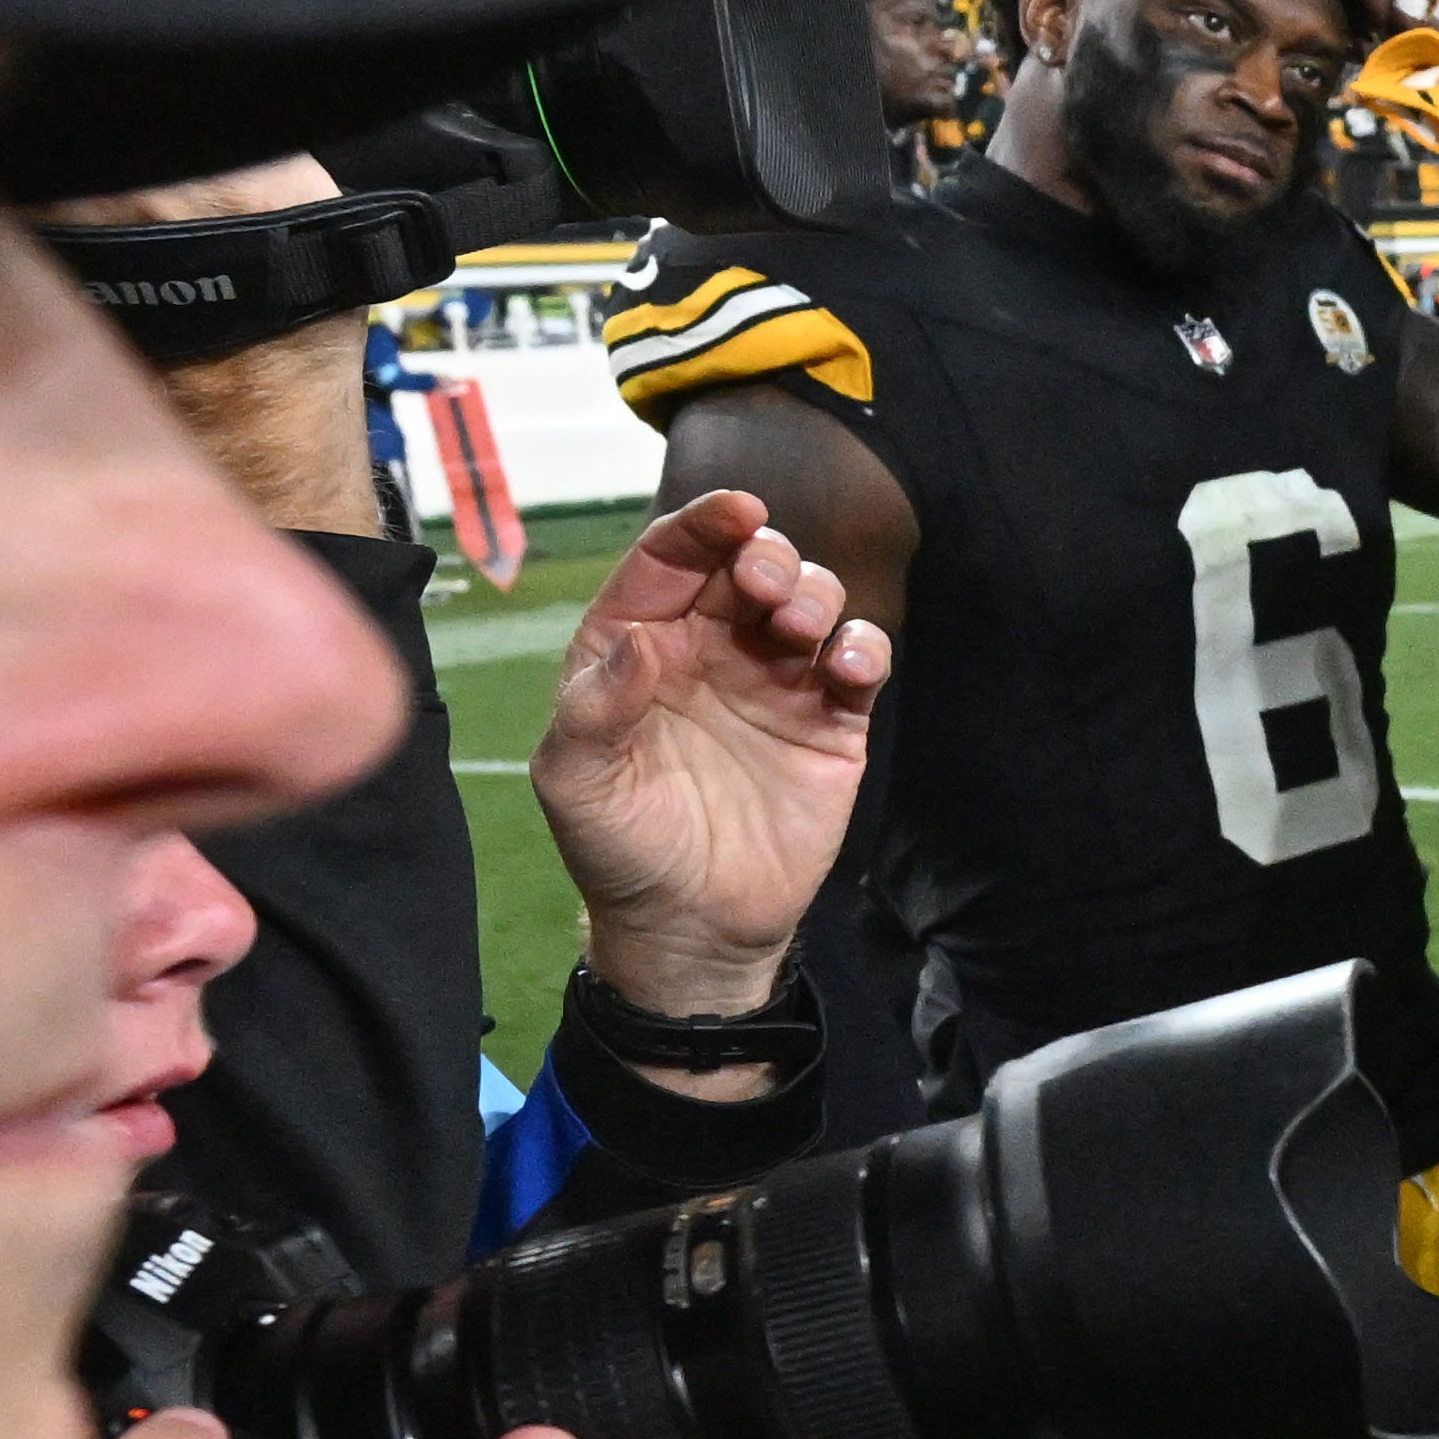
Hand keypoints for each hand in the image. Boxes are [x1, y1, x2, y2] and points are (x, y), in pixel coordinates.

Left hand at [536, 491, 884, 1030]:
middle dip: (765, 555)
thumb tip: (639, 639)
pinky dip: (864, 647)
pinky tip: (849, 666)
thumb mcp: (574, 779)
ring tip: (801, 627)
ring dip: (815, 593)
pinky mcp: (830, 721)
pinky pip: (858, 663)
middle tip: (767, 583)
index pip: (667, 563)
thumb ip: (594, 705)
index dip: (700, 527)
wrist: (693, 926)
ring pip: (809, 602)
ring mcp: (774, 682)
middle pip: (745, 568)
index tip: (736, 512)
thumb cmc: (619, 847)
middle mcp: (708, 651)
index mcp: (636, 646)